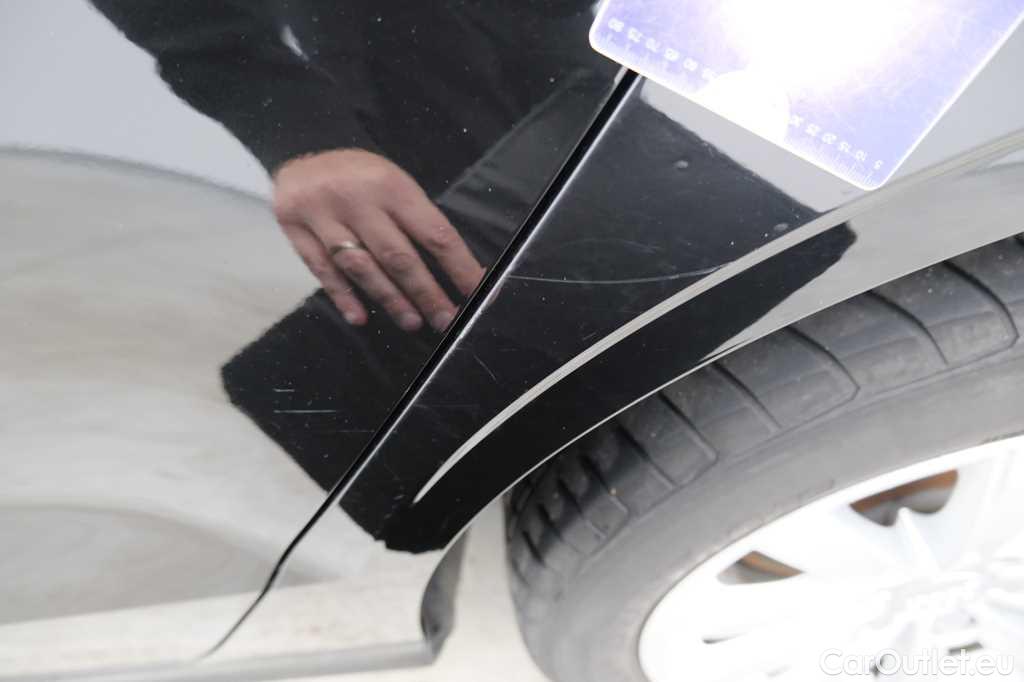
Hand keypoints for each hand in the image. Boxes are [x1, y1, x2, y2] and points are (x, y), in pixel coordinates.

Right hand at [272, 149, 484, 331]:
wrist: (302, 152)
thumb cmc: (359, 176)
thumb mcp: (393, 182)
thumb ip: (415, 220)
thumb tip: (453, 269)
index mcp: (391, 186)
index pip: (433, 233)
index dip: (459, 267)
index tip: (477, 292)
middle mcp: (357, 200)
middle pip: (398, 255)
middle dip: (426, 293)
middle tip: (446, 319)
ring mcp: (323, 215)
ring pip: (361, 266)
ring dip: (390, 299)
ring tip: (412, 321)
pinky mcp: (296, 230)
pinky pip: (322, 269)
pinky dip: (342, 296)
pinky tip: (360, 317)